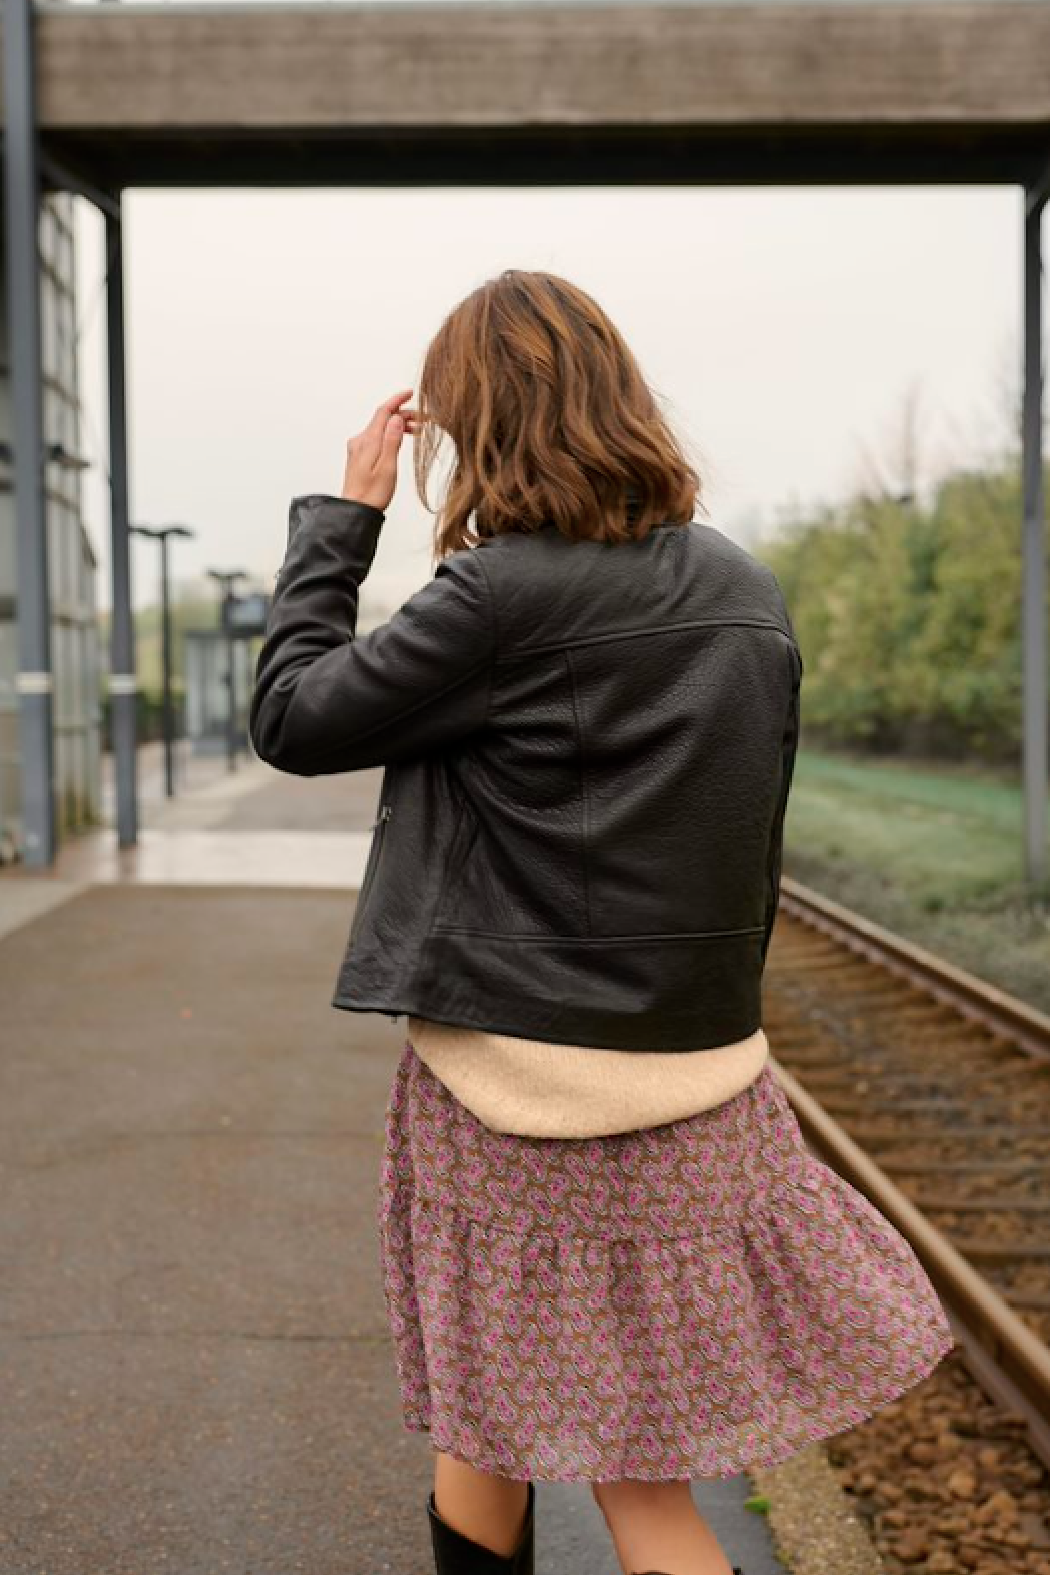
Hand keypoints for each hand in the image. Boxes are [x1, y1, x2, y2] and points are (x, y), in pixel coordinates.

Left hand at [341, 388, 419, 512]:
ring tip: (417, 432)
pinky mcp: (359, 456)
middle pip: (383, 419)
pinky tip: (400, 442)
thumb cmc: (372, 495)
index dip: (397, 400)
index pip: (383, 412)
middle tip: (424, 420)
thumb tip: (396, 418)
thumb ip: (392, 441)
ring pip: (381, 428)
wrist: (355, 511)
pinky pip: (376, 438)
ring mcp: (358, 448)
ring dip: (398, 426)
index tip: (411, 393)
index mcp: (368, 441)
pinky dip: (390, 435)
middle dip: (403, 415)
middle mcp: (360, 441)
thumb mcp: (387, 467)